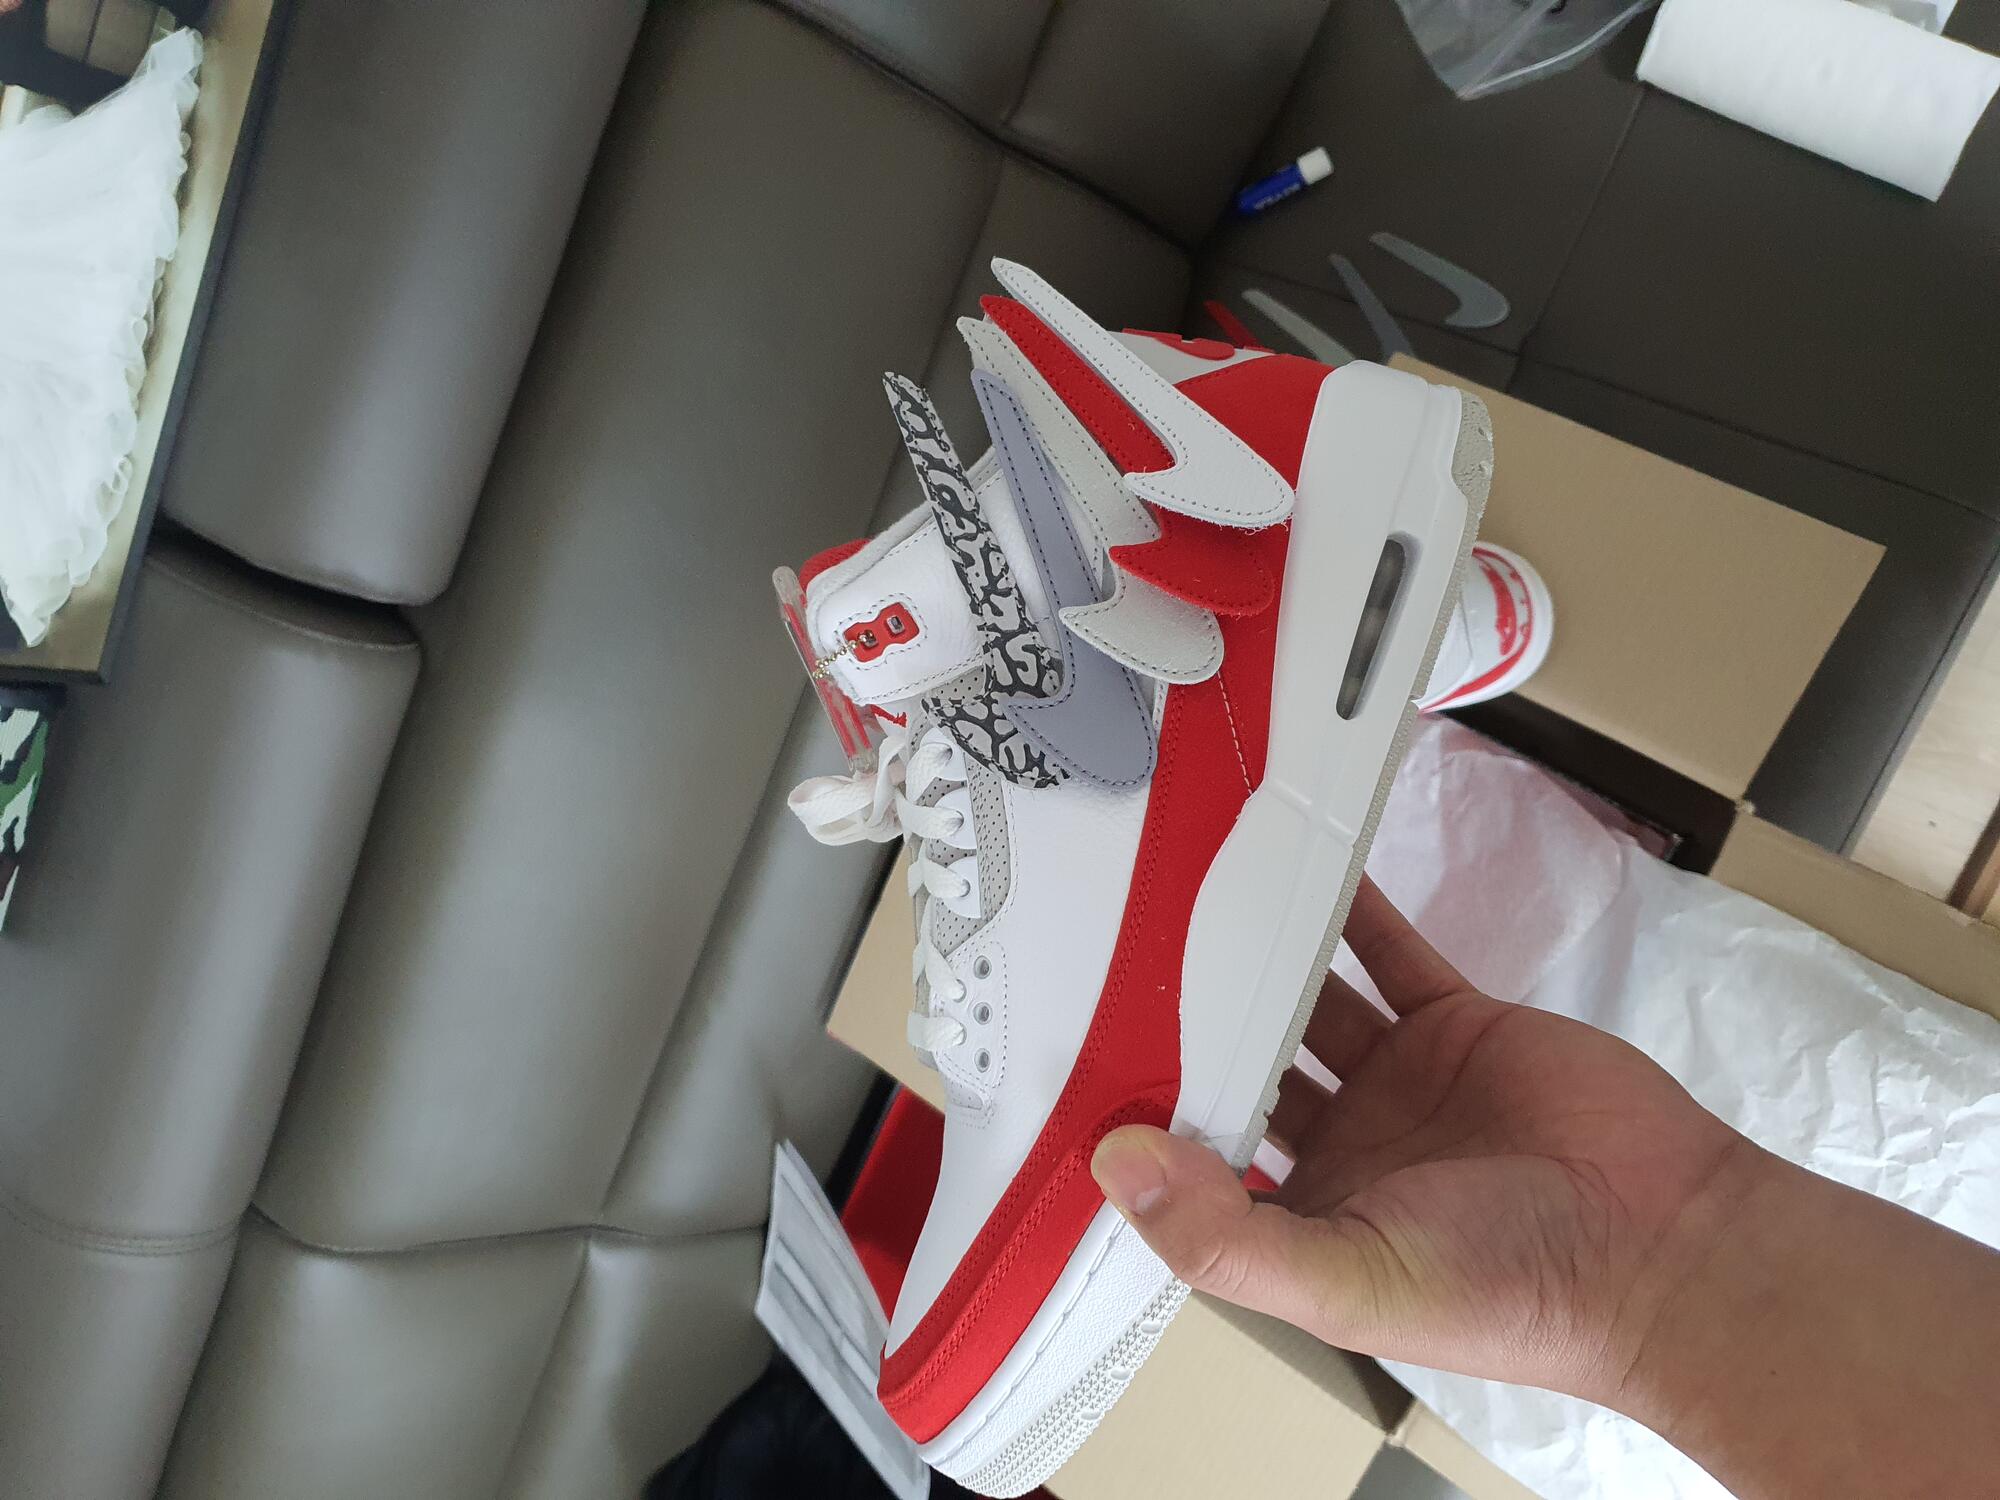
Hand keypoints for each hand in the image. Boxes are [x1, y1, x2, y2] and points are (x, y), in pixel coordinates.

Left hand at [1090, 878, 1757, 1408]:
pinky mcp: (1452, 1022)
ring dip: (1259, 960)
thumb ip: (1223, 1233)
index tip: (1079, 1057)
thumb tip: (1115, 1164)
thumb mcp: (1345, 1284)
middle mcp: (1342, 1147)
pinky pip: (1386, 955)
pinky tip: (1299, 870)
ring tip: (1193, 901)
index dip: (1148, 1116)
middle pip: (1246, 1068)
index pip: (1202, 1162)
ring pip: (1308, 1003)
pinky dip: (1347, 914)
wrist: (1663, 1243)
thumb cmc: (1504, 1287)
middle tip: (1120, 955)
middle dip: (1193, 1023)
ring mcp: (1398, 1080)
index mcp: (1306, 1217)